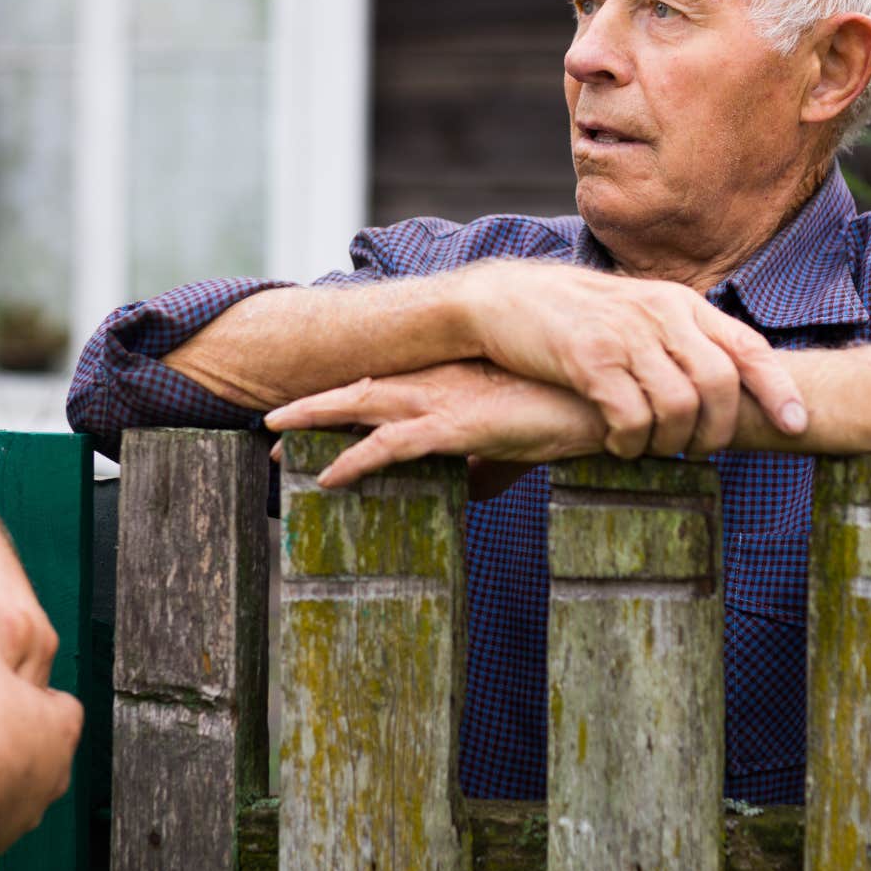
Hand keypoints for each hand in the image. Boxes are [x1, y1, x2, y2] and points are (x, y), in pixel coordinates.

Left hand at [265, 361, 607, 487]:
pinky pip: (388, 446)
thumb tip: (470, 489)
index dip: (343, 402)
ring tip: (275, 443)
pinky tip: (325, 480)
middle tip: (271, 429)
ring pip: (359, 409)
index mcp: (449, 381)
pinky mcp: (453, 426)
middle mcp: (436, 383)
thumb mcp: (514, 443)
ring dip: (314, 423)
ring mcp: (441, 401)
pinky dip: (352, 462)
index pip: (383, 387)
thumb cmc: (563, 415)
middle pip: (358, 392)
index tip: (309, 419)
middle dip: (312, 410)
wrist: (599, 399)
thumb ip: (484, 463)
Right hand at [449, 262, 805, 457]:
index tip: (798, 425)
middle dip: (718, 431)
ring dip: (670, 442)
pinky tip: (617, 443)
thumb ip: (679, 338)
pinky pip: (630, 417)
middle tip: (700, 452)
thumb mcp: (637, 312)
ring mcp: (624, 336)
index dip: (778, 389)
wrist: (502, 299)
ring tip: (650, 449)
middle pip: (720, 384)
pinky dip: (630, 443)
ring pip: (679, 406)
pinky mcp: (587, 360)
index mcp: (680, 303)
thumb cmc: (574, 316)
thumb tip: (723, 384)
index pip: (747, 346)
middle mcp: (659, 314)